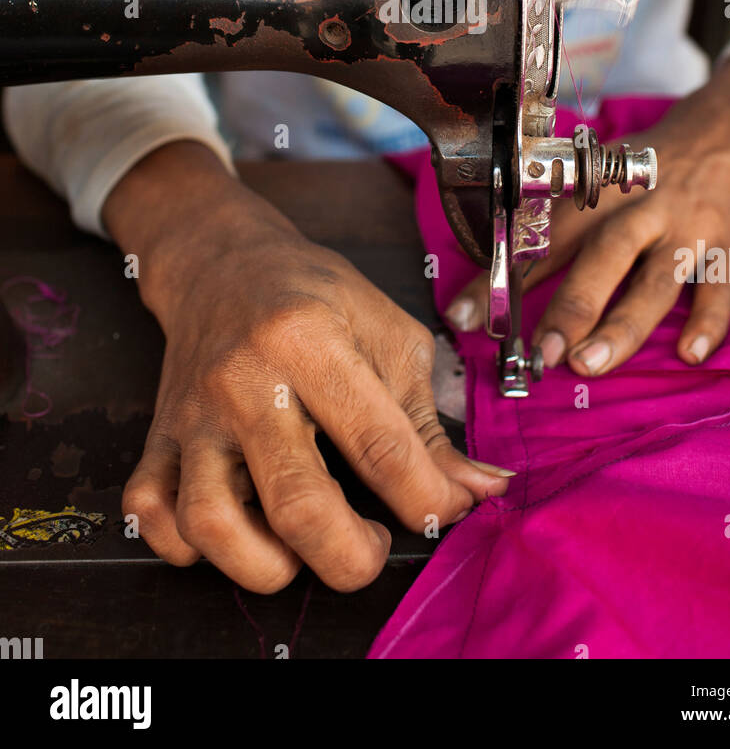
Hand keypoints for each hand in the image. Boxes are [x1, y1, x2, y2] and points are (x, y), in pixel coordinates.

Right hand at [105, 144, 511, 593]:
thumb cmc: (315, 297)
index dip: (425, 495)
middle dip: (349, 556)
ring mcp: (194, 414)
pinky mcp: (159, 436)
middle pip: (295, 500)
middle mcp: (246, 379)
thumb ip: (429, 422)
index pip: (378, 442)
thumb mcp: (388, 336)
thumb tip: (481, 489)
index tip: (444, 510)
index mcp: (310, 339)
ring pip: (210, 522)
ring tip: (301, 552)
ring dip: (265, 564)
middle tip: (371, 549)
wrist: (222, 263)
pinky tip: (236, 533)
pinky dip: (188, 545)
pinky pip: (152, 513)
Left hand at [446, 56, 729, 377]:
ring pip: (655, 282)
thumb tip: (500, 274)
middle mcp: (641, 210)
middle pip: (602, 257)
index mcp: (598, 193)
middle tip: (542, 353)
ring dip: (622, 325)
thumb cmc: (650, 164)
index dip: (503, 277)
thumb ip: (560, 222)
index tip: (466, 317)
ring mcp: (689, 230)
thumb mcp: (600, 174)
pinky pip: (721, 288)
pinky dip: (709, 321)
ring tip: (591, 364)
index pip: (544, 238)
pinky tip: (691, 353)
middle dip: (570, 306)